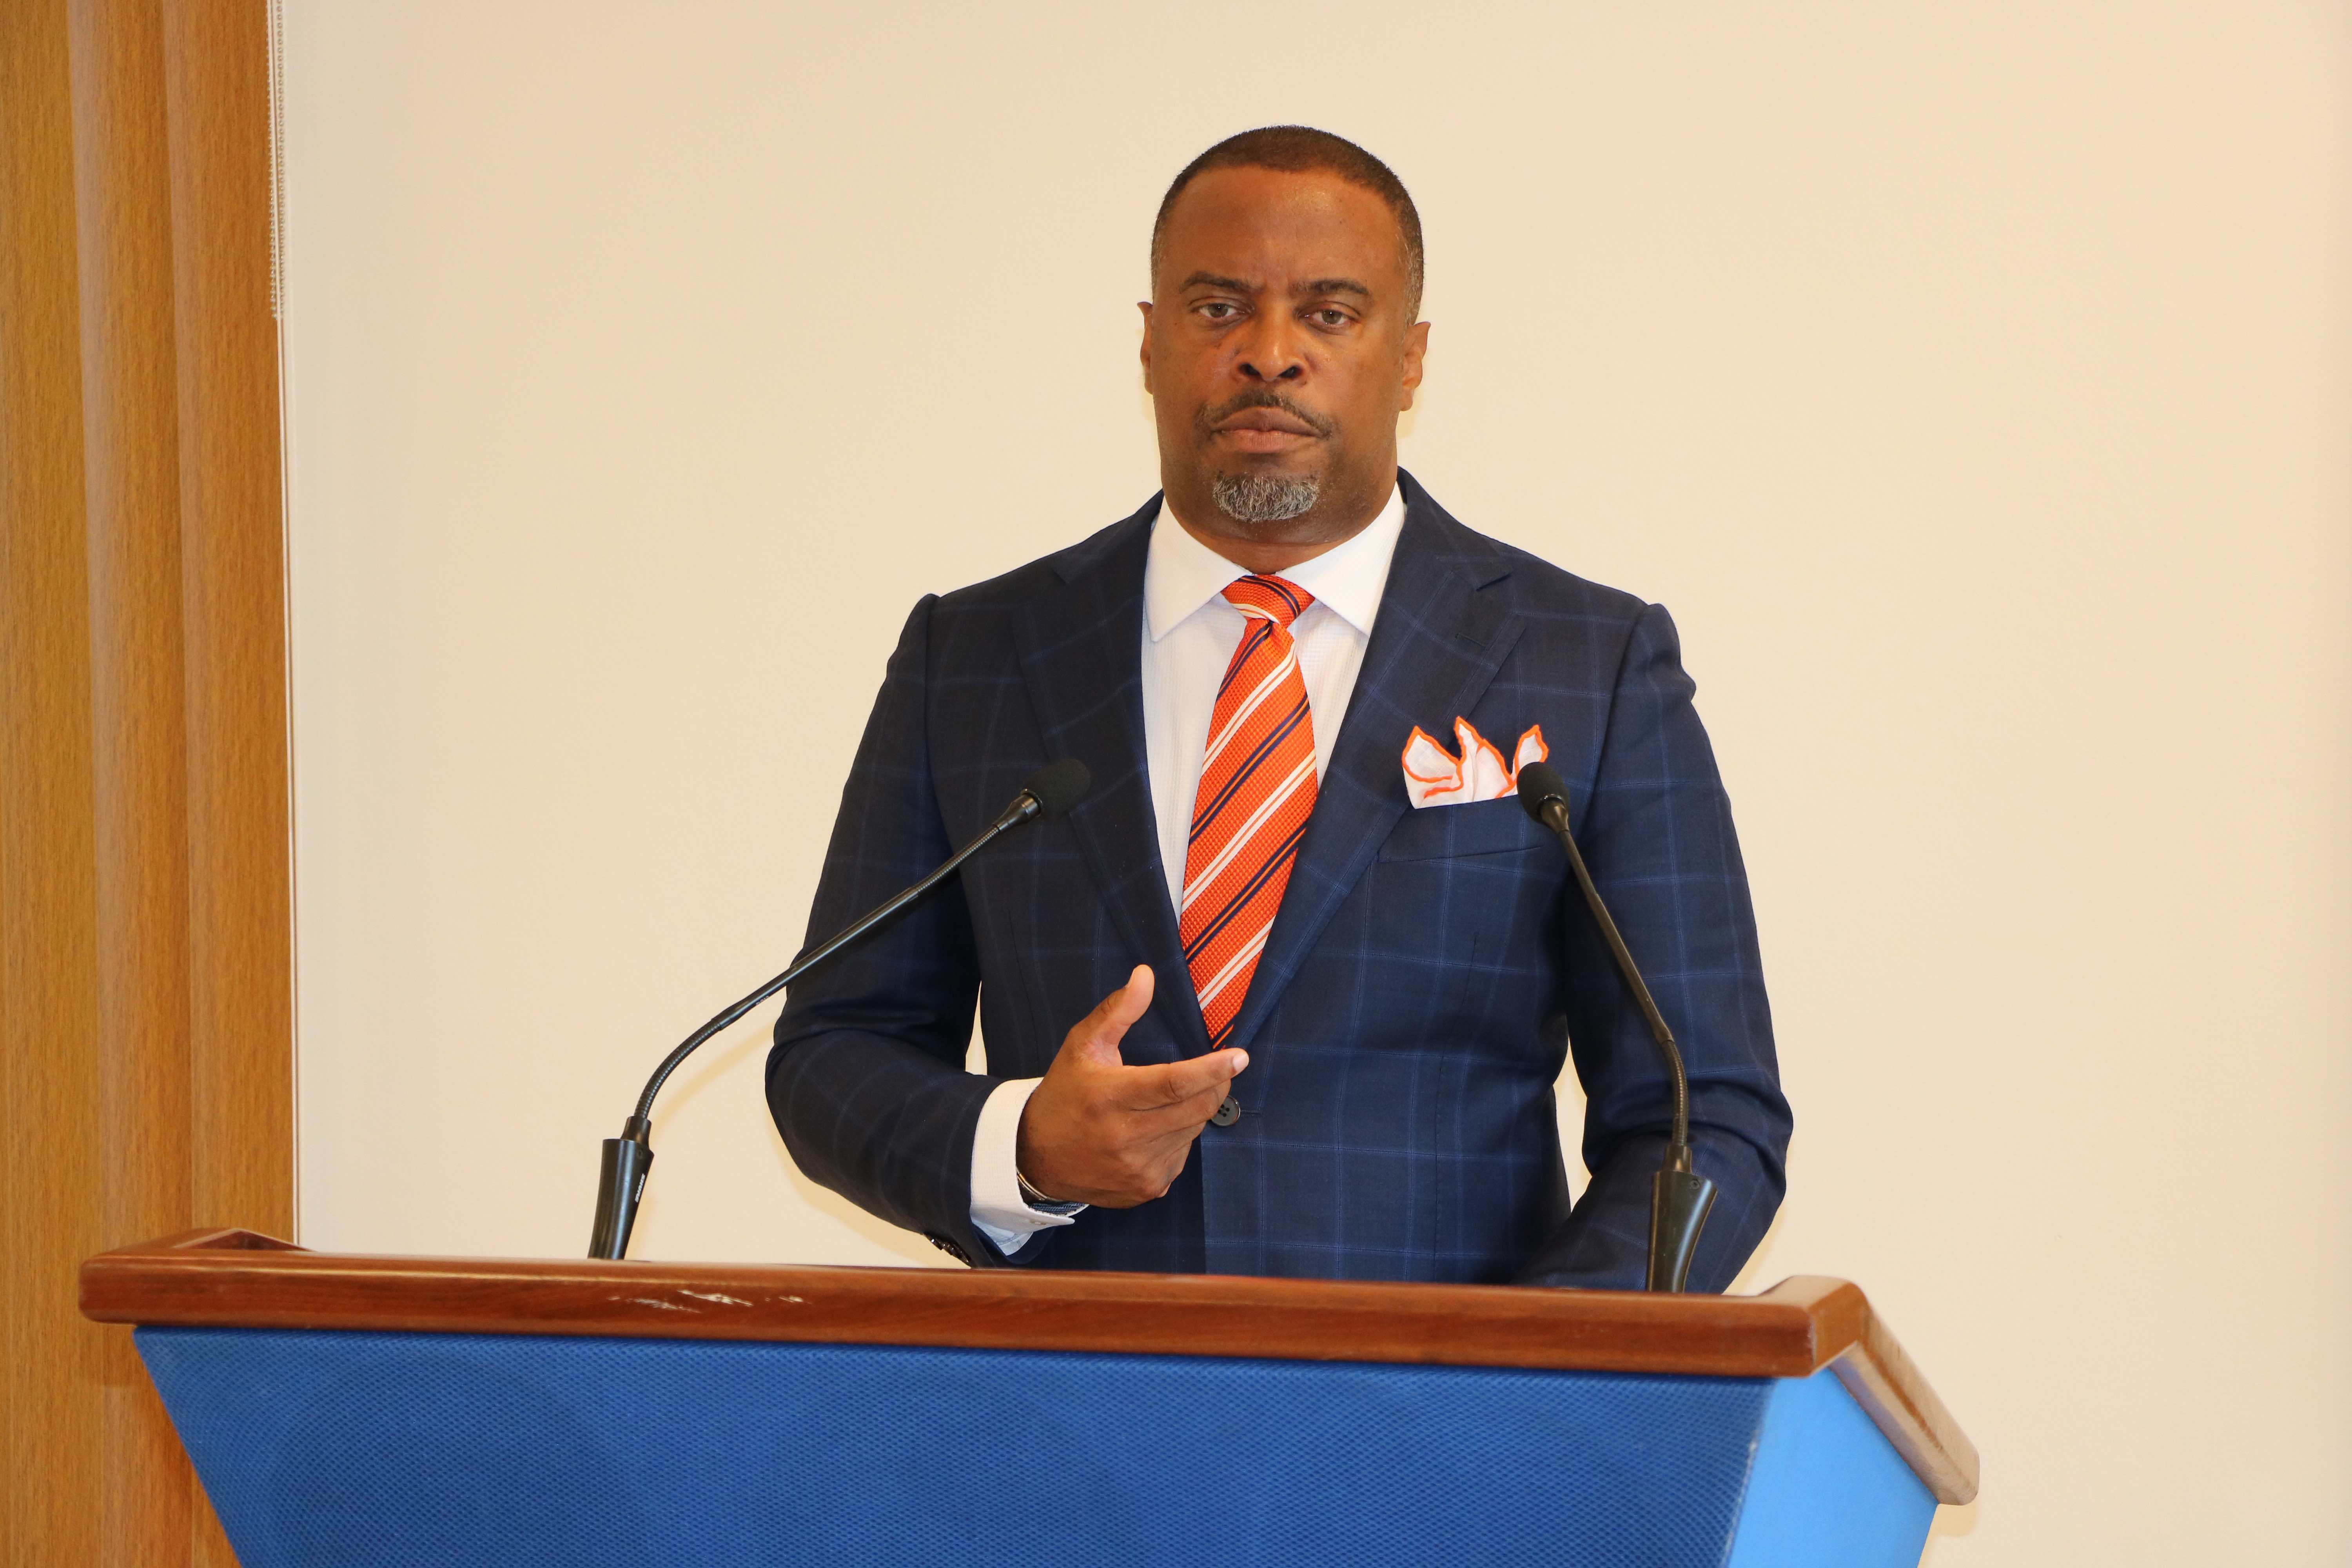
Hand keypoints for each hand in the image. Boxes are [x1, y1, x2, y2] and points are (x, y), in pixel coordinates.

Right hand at [1014, 965, 1247, 1207]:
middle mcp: (1125, 1136)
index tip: (1239, 1056)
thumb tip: (1146, 975)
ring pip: (1193, 1131)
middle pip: (1196, 1109)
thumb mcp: (1083, 1045)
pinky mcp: (1147, 1188)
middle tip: (1216, 1071)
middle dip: (1215, 1086)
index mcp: (1110, 1096)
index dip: (1211, 1070)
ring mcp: (1139, 1168)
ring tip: (1166, 1101)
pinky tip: (1154, 1130)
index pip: (1173, 1083)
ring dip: (1193, 1111)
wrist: (1037, 1157)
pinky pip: (1183, 1155)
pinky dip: (1179, 1137)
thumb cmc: (1066, 1093)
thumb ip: (1118, 1010)